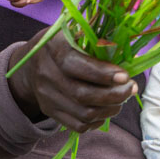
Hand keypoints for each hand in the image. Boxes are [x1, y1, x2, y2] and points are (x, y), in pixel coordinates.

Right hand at [7, 27, 137, 132]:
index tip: (125, 76)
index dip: (102, 73)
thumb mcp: (72, 33)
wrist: (28, 66)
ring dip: (110, 109)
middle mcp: (46, 74)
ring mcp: (46, 96)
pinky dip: (98, 120)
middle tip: (131, 88)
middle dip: (114, 95)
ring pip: (84, 113)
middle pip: (82, 94)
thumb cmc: (60, 45)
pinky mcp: (50, 111)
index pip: (75, 65)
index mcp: (52, 48)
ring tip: (122, 98)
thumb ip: (96, 39)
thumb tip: (127, 52)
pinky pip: (78, 125)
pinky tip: (107, 108)